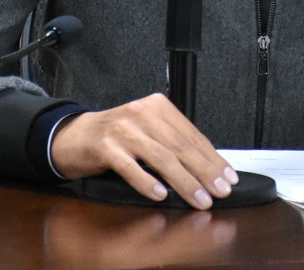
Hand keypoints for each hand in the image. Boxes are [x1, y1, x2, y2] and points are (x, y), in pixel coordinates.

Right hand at [51, 93, 239, 208]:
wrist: (75, 135)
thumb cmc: (117, 136)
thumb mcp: (148, 131)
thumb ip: (174, 143)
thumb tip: (208, 168)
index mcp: (157, 106)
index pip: (192, 135)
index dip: (213, 158)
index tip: (228, 177)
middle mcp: (142, 112)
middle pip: (180, 146)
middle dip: (204, 172)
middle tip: (220, 191)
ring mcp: (123, 129)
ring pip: (161, 157)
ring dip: (184, 182)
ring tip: (198, 198)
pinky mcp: (105, 146)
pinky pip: (130, 166)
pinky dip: (147, 182)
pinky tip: (160, 194)